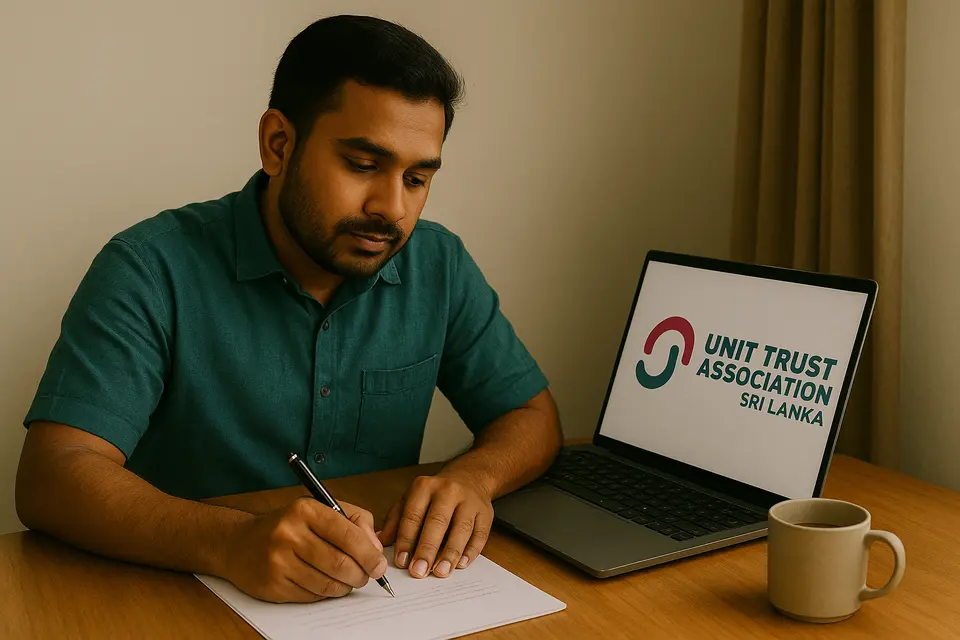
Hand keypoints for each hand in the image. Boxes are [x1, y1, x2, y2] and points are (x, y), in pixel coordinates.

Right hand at [221, 497, 386, 602]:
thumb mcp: (321, 509)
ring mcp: (278, 561)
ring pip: (328, 584)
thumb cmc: (288, 526)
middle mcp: (289, 533)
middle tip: (366, 576)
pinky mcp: (273, 585)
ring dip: (346, 586)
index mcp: (305, 509)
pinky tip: (323, 582)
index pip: (347, 534)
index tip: (380, 565)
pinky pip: (312, 596)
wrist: (239, 544)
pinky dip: (326, 593)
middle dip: (361, 574)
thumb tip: (376, 549)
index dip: (369, 554)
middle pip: (340, 563)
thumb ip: (355, 522)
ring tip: (347, 579)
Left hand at [378, 473, 493, 578]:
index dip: (407, 539)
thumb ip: (395, 520)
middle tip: (419, 572)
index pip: (413, 515)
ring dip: (450, 553)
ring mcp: (470, 501)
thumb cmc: (435, 494)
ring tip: (441, 572)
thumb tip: (379, 542)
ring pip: (461, 528)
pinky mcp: (486, 513)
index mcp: (425, 487)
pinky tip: (461, 565)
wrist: (469, 478)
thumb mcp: (411, 499)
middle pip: (437, 522)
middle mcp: (448, 491)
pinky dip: (471, 551)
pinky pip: (480, 534)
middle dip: (427, 549)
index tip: (402, 562)